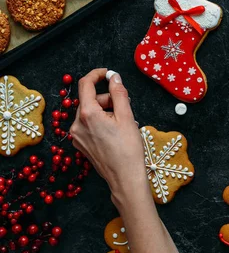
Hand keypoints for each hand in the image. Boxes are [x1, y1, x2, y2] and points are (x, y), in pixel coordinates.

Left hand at [70, 69, 147, 206]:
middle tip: (125, 108)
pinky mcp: (80, 144)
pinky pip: (89, 125)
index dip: (97, 75)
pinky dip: (101, 123)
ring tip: (123, 124)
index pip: (85, 84)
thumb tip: (114, 77)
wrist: (125, 178)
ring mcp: (77, 136)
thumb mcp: (127, 117)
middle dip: (107, 99)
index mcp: (88, 115)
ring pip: (90, 113)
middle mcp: (77, 124)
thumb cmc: (129, 150)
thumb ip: (119, 94)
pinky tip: (115, 133)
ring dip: (106, 112)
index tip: (109, 74)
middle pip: (90, 100)